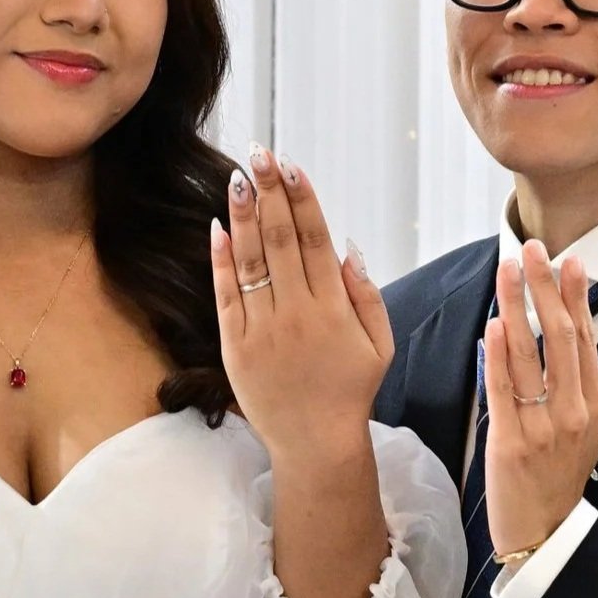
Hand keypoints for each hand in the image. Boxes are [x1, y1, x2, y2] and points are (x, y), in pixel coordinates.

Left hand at [211, 148, 393, 466]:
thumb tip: (348, 247)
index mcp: (334, 309)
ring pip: (251, 261)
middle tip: (259, 152)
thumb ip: (366, 294)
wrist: (315, 445)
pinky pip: (226, 296)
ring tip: (237, 178)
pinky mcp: (236, 346)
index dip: (303, 200)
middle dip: (269, 193)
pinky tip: (218, 227)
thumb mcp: (379, 345)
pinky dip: (221, 260)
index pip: (315, 240)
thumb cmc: (350, 391)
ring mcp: (263, 330)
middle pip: (281, 240)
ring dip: (244, 216)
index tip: (291, 166)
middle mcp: (297, 314)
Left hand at [483, 240, 597, 564]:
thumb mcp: (597, 433)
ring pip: (530, 355)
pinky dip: (498, 355)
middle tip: (533, 249)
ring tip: (507, 270)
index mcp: (594, 404)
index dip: (577, 296)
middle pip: (561, 337)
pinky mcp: (510, 441)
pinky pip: (504, 389)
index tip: (570, 260)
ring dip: (517, 307)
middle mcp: (573, 411)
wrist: (542, 532)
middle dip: (546, 288)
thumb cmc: (562, 477)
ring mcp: (542, 426)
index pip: (587, 338)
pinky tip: (494, 323)